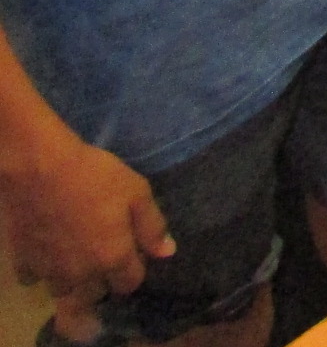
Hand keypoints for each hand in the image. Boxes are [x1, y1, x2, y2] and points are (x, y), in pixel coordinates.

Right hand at [0, 128, 172, 303]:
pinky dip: (40, 270)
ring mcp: (49, 271)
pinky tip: (46, 251)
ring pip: (64, 291)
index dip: (134, 270)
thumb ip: (152, 226)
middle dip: (103, 280)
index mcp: (113, 258)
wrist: (40, 168)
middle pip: (96, 294)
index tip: (131, 253)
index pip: (129, 284)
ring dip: (72, 279)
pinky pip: (33, 279)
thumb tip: (167, 252)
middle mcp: (81, 274)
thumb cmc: (94, 176)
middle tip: (102, 253)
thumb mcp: (136, 193)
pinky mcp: (22, 263)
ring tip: (75, 255)